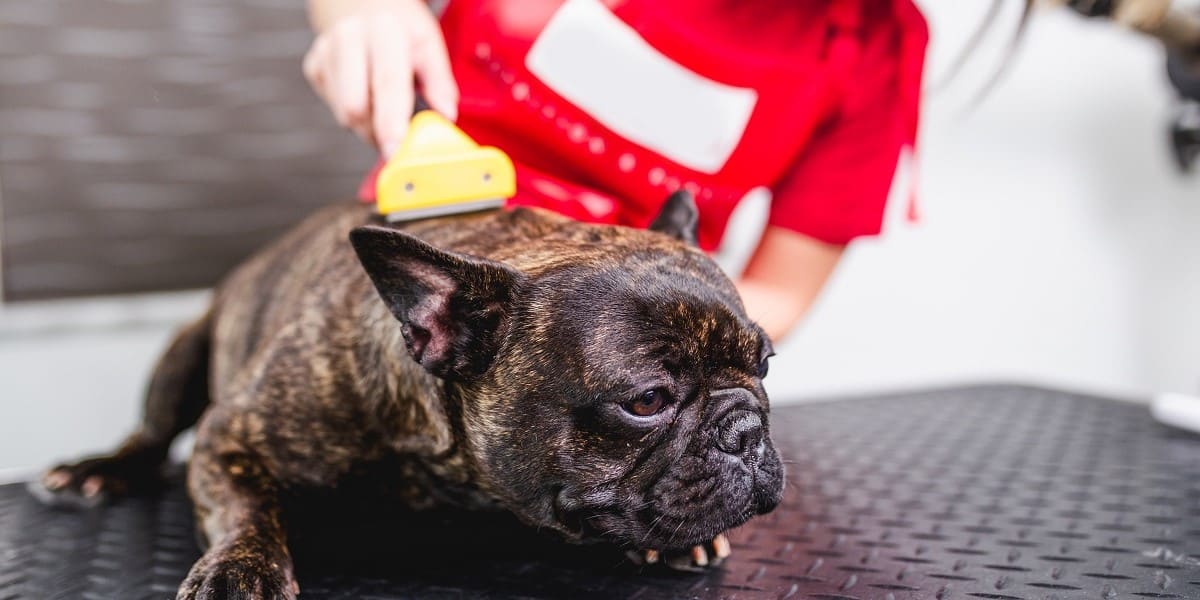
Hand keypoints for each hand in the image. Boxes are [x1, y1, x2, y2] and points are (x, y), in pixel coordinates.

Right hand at [304, 0, 458, 155]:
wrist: (366, 7)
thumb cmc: (403, 32)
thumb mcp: (429, 46)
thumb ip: (440, 83)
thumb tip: (446, 117)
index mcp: (383, 29)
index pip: (386, 82)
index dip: (391, 121)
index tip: (395, 150)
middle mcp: (349, 36)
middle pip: (356, 106)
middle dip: (378, 131)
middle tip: (398, 138)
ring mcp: (325, 51)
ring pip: (344, 114)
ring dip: (368, 126)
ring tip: (385, 108)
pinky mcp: (313, 67)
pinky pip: (335, 110)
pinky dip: (355, 114)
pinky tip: (366, 94)